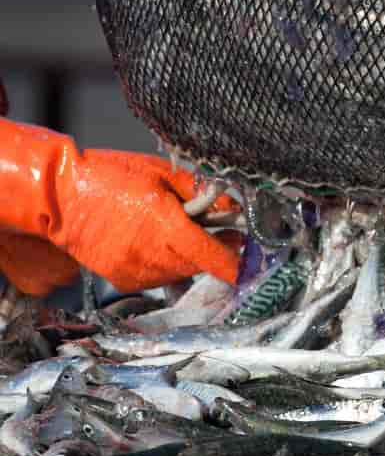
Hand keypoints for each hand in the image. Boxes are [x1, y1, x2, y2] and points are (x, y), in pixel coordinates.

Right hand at [0, 119, 241, 294]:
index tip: (252, 264)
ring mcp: (135, 272)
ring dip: (191, 259)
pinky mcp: (122, 280)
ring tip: (186, 233)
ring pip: (180, 274)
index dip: (236, 263)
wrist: (60, 197)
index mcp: (165, 226)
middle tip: (226, 232)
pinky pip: (158, 279)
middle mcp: (151, 255)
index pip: (212, 257)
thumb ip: (201, 194)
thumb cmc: (113, 176)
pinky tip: (160, 245)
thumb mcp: (163, 174)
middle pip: (200, 266)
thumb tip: (233, 210)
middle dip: (217, 252)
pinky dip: (167, 265)